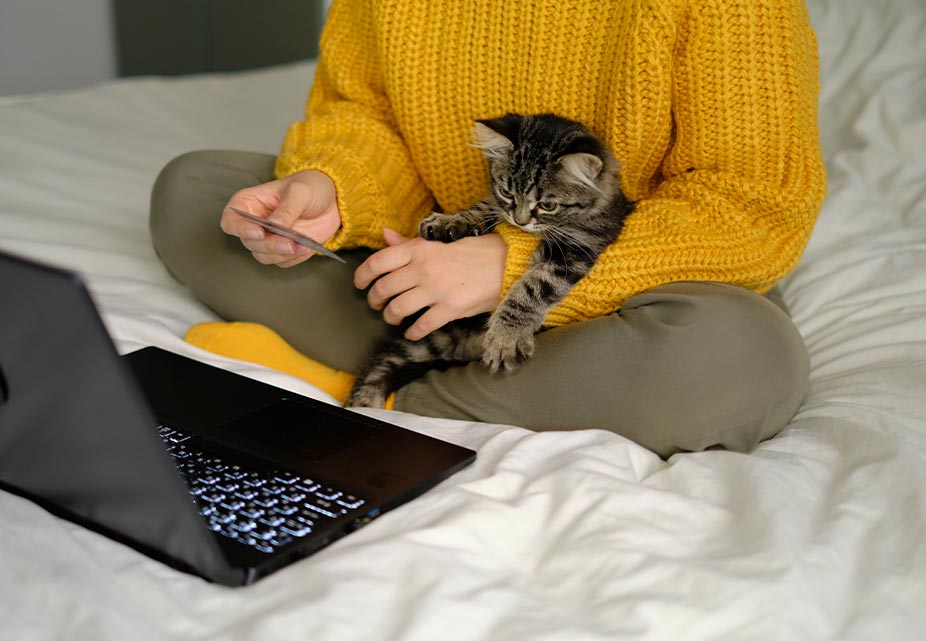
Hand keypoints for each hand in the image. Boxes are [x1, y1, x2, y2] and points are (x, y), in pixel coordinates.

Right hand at [220, 170, 340, 267]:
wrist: (331, 201)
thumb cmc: (310, 187)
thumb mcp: (300, 192)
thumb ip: (287, 209)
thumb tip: (275, 226)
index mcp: (249, 203)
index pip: (231, 221)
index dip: (240, 229)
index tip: (259, 232)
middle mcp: (254, 223)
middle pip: (250, 243)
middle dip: (270, 245)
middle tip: (290, 244)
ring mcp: (268, 238)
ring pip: (264, 256)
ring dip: (284, 254)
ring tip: (304, 245)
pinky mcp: (283, 250)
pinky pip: (283, 262)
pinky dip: (296, 257)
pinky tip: (308, 247)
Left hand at [354, 229, 507, 339]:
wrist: (507, 264)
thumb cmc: (475, 251)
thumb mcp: (440, 241)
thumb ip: (410, 243)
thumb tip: (386, 236)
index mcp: (420, 249)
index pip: (378, 262)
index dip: (362, 275)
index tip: (359, 283)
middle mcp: (423, 269)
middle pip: (384, 288)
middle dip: (375, 300)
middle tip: (376, 304)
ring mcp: (436, 290)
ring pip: (398, 309)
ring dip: (391, 317)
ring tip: (394, 318)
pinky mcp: (449, 309)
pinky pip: (421, 326)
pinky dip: (412, 332)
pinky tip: (412, 332)